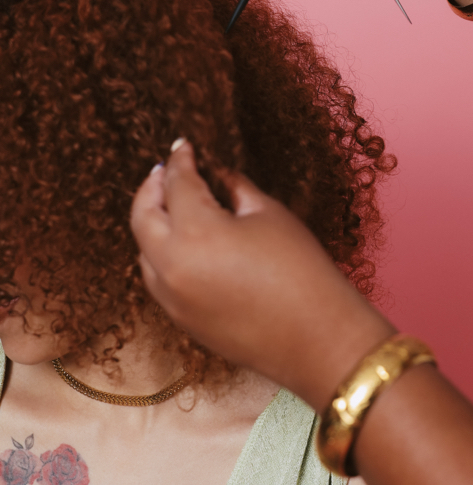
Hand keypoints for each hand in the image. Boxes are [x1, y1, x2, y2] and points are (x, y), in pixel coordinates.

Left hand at [130, 141, 393, 411]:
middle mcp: (171, 266)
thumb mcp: (268, 214)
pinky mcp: (181, 321)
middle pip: (143, 216)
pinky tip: (184, 241)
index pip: (176, 184)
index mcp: (195, 233)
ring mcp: (171, 299)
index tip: (183, 145)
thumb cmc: (301, 269)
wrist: (317, 339)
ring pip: (144, 250)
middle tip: (166, 169)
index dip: (180, 160)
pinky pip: (157, 278)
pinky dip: (161, 252)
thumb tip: (216, 175)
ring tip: (172, 203)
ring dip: (152, 222)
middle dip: (151, 187)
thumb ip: (234, 188)